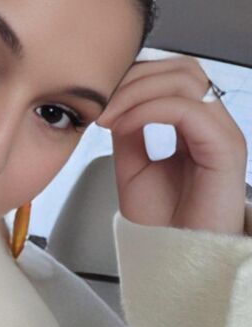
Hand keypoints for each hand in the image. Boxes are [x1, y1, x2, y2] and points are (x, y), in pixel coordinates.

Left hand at [95, 55, 247, 233]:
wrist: (173, 259)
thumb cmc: (160, 222)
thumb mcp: (133, 166)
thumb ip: (130, 130)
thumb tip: (116, 100)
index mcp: (196, 126)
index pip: (173, 74)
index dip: (136, 75)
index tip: (100, 96)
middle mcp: (214, 125)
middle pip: (183, 67)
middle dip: (136, 76)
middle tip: (102, 102)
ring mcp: (223, 134)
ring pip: (187, 79)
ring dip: (138, 90)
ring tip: (109, 116)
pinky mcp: (226, 150)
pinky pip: (188, 109)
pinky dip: (149, 109)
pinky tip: (123, 126)